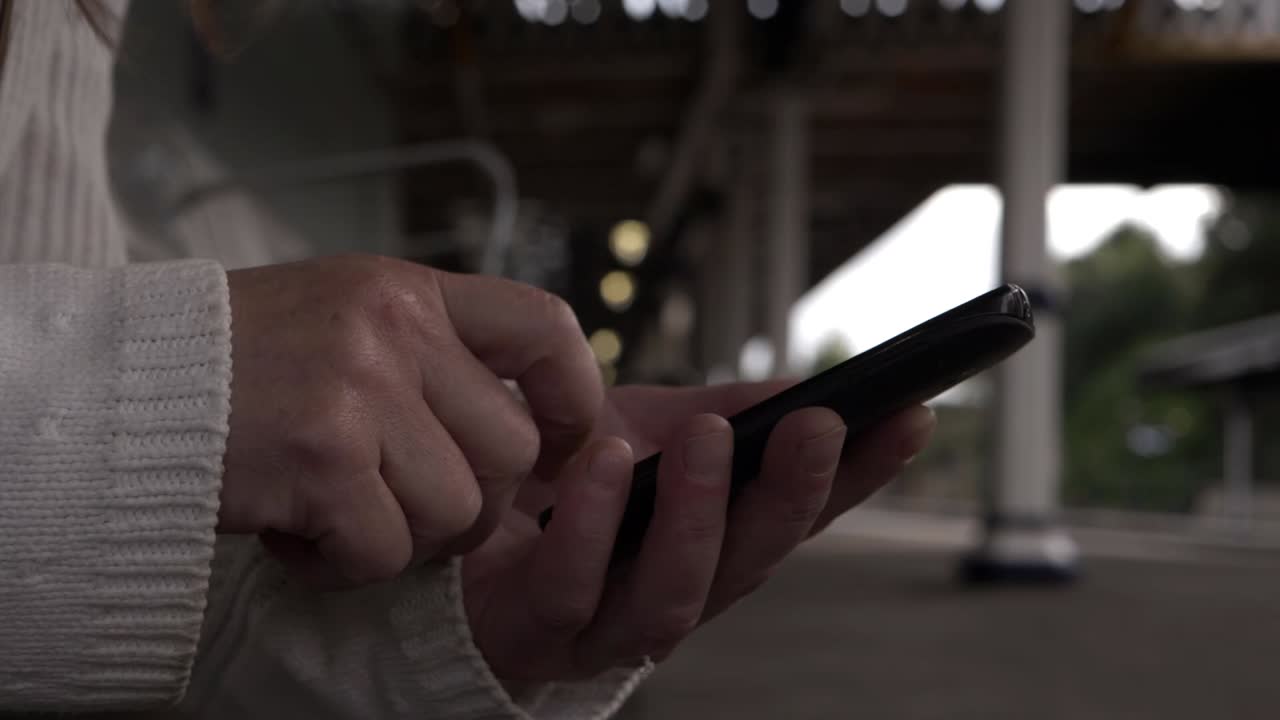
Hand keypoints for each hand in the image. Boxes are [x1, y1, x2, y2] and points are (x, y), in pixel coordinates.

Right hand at [219, 255, 601, 586]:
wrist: (116, 388)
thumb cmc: (234, 368)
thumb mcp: (342, 323)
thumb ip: (430, 361)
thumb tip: (525, 435)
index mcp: (407, 292)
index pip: (545, 328)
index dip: (575, 397)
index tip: (560, 447)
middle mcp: (394, 330)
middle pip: (510, 452)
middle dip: (471, 506)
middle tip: (399, 509)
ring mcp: (359, 389)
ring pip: (457, 512)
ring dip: (401, 540)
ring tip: (333, 516)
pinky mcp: (321, 456)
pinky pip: (385, 551)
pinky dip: (342, 568)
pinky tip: (294, 538)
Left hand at [462, 382, 935, 683]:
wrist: (454, 526)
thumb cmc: (561, 483)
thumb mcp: (647, 428)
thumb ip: (722, 412)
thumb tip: (802, 388)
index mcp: (711, 545)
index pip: (800, 516)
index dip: (858, 475)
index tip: (908, 419)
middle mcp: (674, 592)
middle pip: (752, 561)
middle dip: (791, 495)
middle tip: (819, 425)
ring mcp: (607, 624)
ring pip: (676, 591)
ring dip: (702, 514)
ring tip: (711, 440)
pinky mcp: (536, 628)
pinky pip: (572, 586)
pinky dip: (595, 524)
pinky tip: (605, 462)